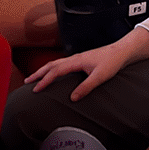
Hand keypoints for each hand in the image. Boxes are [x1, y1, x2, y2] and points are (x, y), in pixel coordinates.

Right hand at [27, 27, 148, 99]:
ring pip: (56, 63)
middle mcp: (74, 58)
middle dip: (38, 73)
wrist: (121, 51)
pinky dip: (53, 68)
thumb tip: (73, 98)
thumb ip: (86, 87)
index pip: (56, 71)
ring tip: (35, 77)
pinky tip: (53, 73)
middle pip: (51, 65)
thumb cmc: (112, 62)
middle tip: (27, 81)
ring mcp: (77, 58)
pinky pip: (62, 63)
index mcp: (76, 61)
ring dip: (44, 70)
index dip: (44, 80)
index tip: (35, 89)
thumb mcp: (100, 77)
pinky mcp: (81, 60)